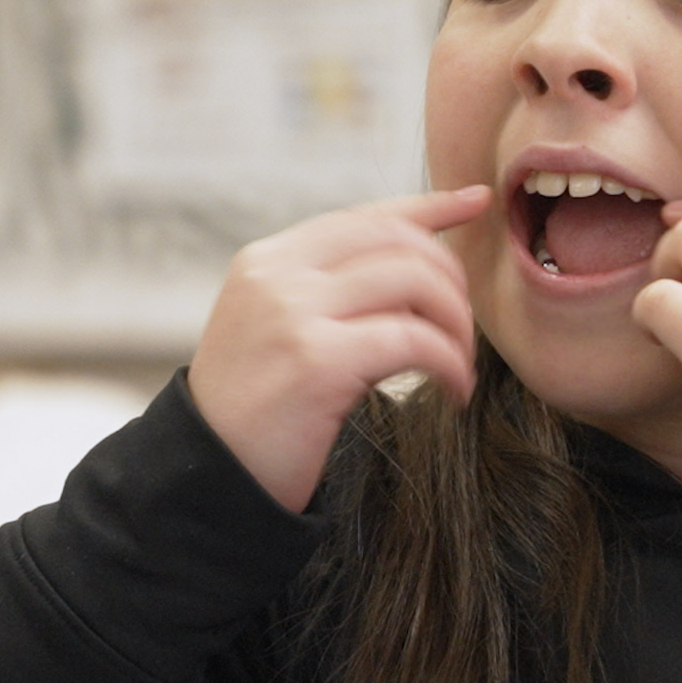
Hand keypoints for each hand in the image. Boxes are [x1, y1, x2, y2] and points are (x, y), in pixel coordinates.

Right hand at [191, 187, 489, 510]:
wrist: (206, 479)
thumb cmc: (254, 417)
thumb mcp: (278, 334)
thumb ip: (329, 297)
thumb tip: (417, 275)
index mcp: (267, 261)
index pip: (363, 216)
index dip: (428, 206)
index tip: (475, 203)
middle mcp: (277, 275)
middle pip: (399, 242)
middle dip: (452, 281)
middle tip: (463, 331)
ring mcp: (293, 313)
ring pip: (415, 282)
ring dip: (457, 325)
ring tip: (459, 366)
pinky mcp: (317, 360)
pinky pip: (415, 341)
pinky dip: (450, 363)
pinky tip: (453, 391)